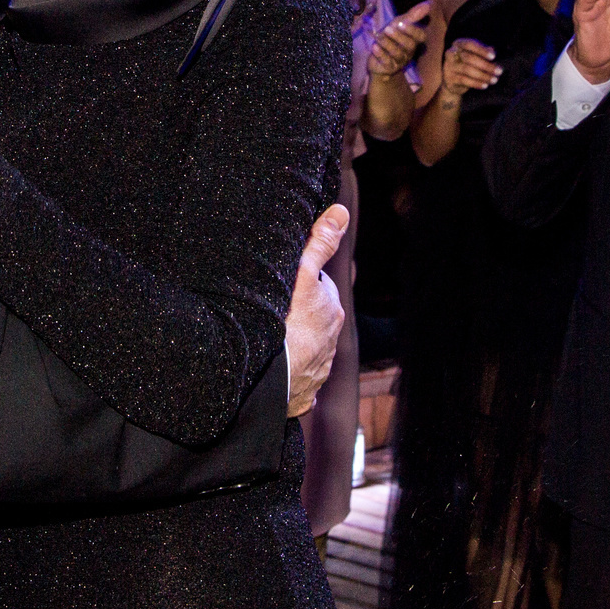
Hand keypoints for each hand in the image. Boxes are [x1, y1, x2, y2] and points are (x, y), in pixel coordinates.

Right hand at [284, 204, 351, 417]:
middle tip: (271, 312)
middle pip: (312, 320)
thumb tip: (341, 212)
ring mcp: (318, 371)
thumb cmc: (287, 325)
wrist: (271, 381)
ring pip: (304, 350)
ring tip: (268, 342)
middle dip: (297, 315)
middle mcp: (330, 342)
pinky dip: (286, 377)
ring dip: (290, 346)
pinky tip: (271, 372)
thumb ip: (320, 244)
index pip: (317, 288)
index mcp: (331, 312)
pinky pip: (295, 383)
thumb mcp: (301, 276)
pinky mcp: (303, 396)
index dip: (299, 284)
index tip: (281, 285)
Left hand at [366, 3, 430, 78]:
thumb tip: (429, 4)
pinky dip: (380, 54)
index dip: (412, 30)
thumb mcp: (399, 24)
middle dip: (398, 36)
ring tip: (378, 36)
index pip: (420, 37)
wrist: (377, 57)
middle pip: (409, 45)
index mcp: (413, 40)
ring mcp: (399, 61)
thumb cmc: (391, 38)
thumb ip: (413, 16)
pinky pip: (387, 62)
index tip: (402, 22)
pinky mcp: (389, 68)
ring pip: (397, 53)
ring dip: (387, 43)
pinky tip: (374, 47)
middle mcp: (409, 52)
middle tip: (387, 28)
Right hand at [437, 37, 500, 100]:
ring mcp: (448, 66)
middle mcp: (451, 53)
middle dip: (486, 65)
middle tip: (499, 71)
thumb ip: (484, 52)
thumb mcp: (476, 56)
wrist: (454, 81)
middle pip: (469, 57)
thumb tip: (492, 50)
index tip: (494, 56)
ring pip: (467, 69)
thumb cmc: (468, 64)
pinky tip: (485, 85)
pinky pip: (464, 80)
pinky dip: (476, 83)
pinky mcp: (449, 78)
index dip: (482, 50)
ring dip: (483, 75)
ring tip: (494, 80)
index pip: (469, 44)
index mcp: (458, 44)